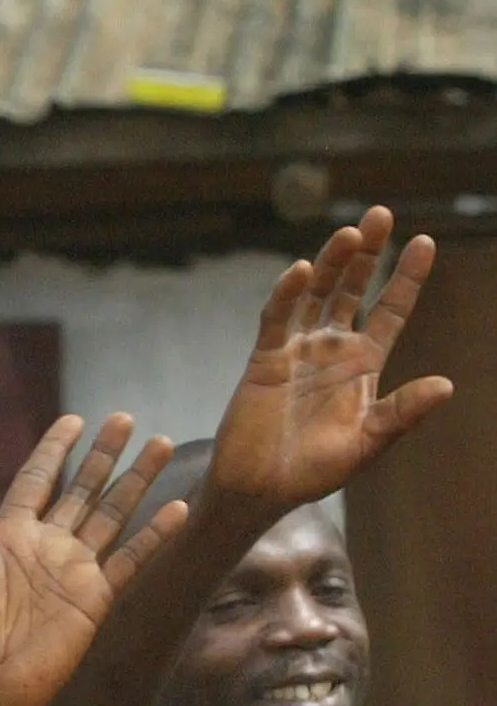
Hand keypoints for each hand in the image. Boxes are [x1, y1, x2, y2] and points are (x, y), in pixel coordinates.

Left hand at [0, 415, 186, 705]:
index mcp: (8, 535)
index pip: (36, 478)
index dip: (54, 449)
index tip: (73, 420)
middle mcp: (45, 546)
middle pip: (81, 488)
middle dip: (103, 455)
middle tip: (126, 419)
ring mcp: (73, 570)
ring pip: (111, 514)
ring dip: (135, 482)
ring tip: (160, 444)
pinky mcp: (96, 598)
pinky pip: (131, 559)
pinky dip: (154, 535)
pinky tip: (178, 507)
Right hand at [211, 209, 450, 515]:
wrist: (260, 489)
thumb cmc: (314, 472)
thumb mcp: (368, 442)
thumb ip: (402, 412)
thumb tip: (446, 385)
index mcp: (363, 365)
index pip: (390, 310)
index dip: (406, 277)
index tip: (424, 242)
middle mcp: (331, 350)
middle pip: (352, 290)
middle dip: (368, 254)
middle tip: (381, 216)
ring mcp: (297, 351)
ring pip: (316, 295)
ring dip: (332, 264)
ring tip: (351, 234)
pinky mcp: (264, 359)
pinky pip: (277, 319)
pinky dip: (287, 294)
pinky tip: (303, 271)